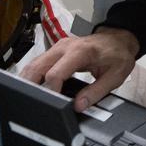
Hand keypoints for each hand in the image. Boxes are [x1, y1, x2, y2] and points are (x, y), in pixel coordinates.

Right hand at [19, 28, 138, 110]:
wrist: (118, 39)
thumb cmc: (117, 54)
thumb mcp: (115, 76)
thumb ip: (97, 92)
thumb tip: (79, 106)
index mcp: (80, 52)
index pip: (56, 73)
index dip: (51, 91)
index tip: (52, 104)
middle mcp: (65, 47)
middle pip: (38, 67)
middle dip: (30, 86)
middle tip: (30, 103)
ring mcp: (58, 47)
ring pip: (34, 64)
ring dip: (28, 80)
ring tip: (27, 98)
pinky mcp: (55, 51)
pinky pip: (38, 63)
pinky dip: (32, 75)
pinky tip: (31, 87)